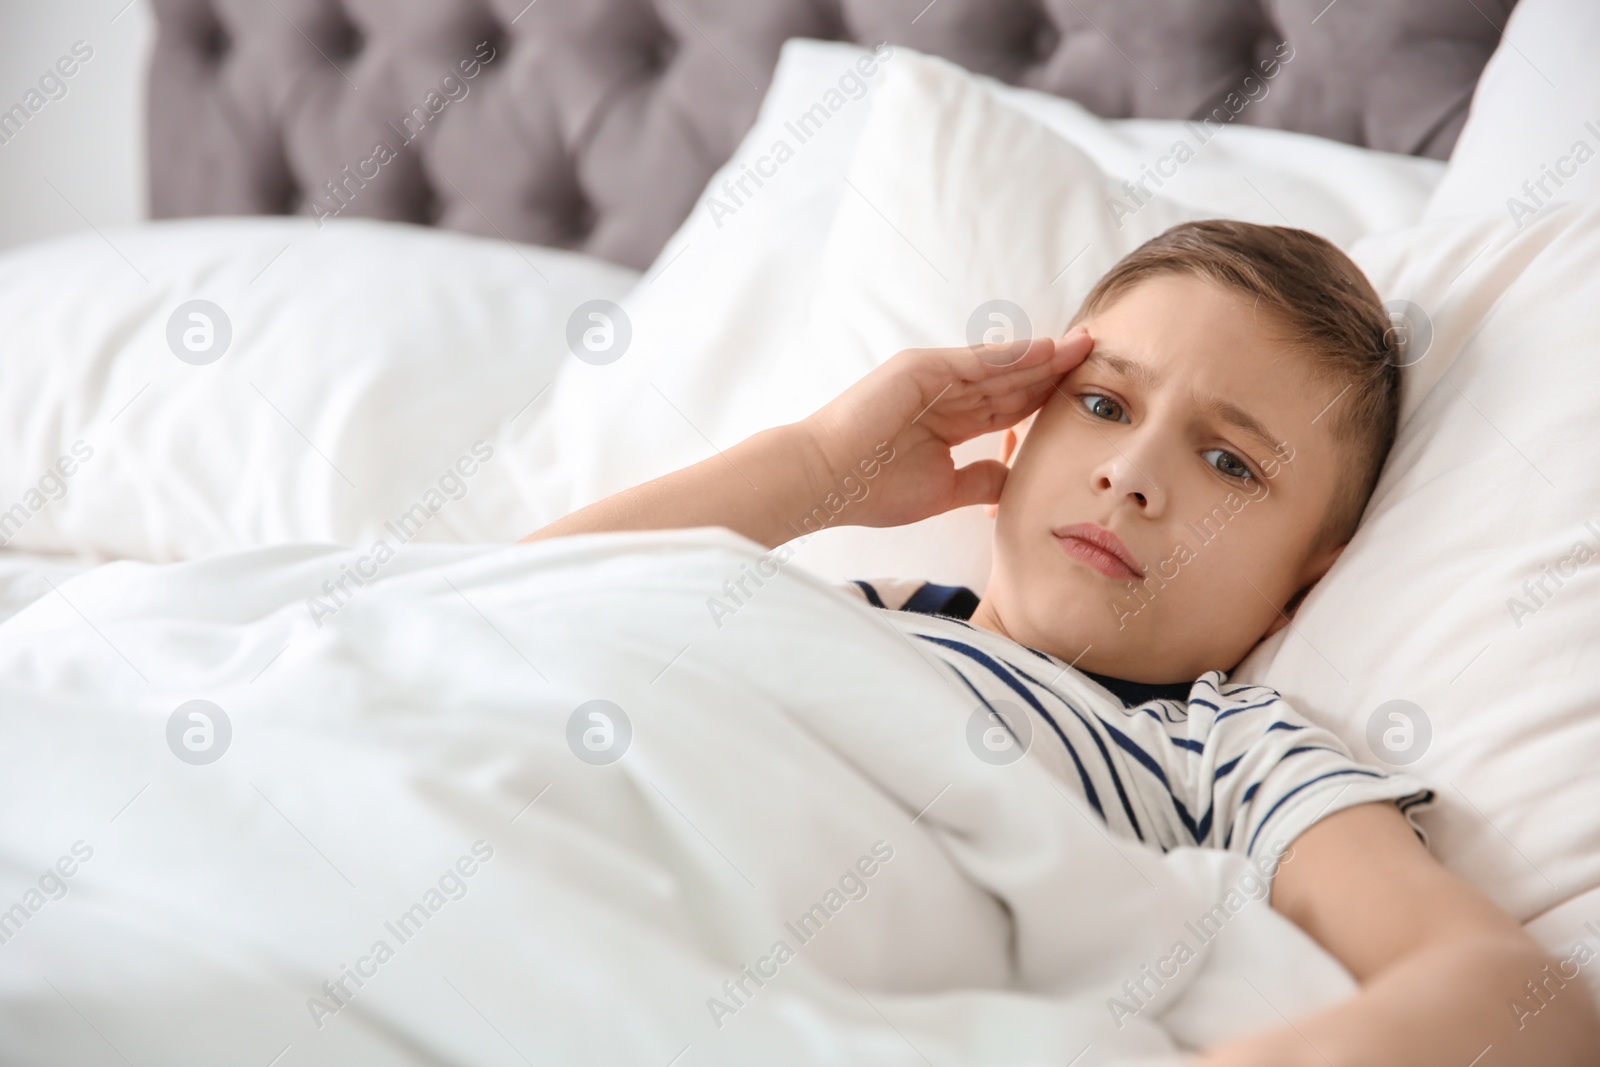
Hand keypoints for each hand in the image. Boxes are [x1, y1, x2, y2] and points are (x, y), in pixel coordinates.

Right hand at [794, 327, 1092, 530]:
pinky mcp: (921, 368)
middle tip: (1100, 353)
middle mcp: (945, 392)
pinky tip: (1048, 350)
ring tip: (1087, 344)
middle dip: (1056, 368)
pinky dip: (1012, 355)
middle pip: (1013, 379)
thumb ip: (982, 479)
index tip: (1088, 393)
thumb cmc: (872, 490)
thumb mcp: (944, 490)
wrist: (827, 481)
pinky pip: (977, 361)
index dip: (1048, 397)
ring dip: (1045, 355)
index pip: (1010, 405)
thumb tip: (1016, 478)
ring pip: (1001, 366)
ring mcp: (933, 376)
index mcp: (950, 421)